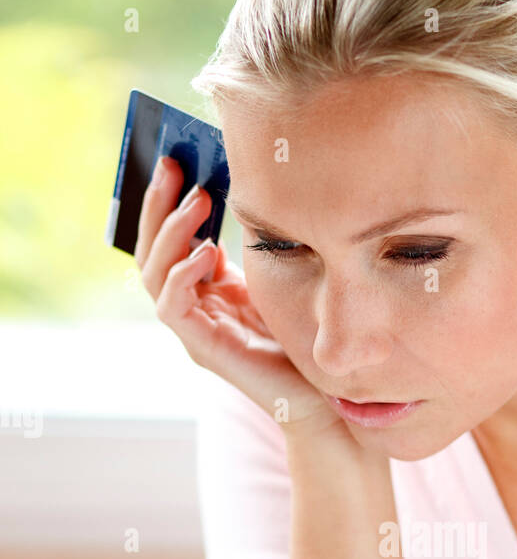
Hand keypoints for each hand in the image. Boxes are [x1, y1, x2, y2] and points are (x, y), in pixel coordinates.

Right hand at [135, 155, 348, 447]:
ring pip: (155, 275)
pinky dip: (181, 275)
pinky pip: (172, 307)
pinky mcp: (203, 349)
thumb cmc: (302, 340)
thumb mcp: (277, 280)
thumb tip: (247, 192)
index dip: (167, 203)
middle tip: (173, 165)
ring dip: (170, 233)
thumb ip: (257, 247)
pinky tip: (204, 252)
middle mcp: (194, 309)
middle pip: (153, 252)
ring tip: (195, 200)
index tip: (176, 161)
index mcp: (208, 290)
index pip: (170, 242)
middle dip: (159, 206)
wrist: (321, 397)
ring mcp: (194, 330)